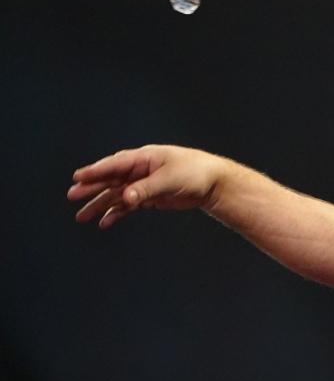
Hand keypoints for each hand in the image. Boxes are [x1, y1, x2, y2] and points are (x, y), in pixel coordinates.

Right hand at [68, 145, 228, 228]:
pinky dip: (116, 213)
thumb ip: (145, 189)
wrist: (214, 183)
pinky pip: (128, 206)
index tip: (78, 177)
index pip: (114, 164)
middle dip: (91, 188)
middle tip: (72, 195)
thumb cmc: (195, 172)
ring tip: (82, 216)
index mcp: (143, 158)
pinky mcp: (149, 198)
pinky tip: (105, 222)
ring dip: (99, 205)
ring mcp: (143, 184)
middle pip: (110, 180)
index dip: (95, 171)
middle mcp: (139, 171)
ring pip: (116, 195)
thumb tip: (125, 198)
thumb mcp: (169, 179)